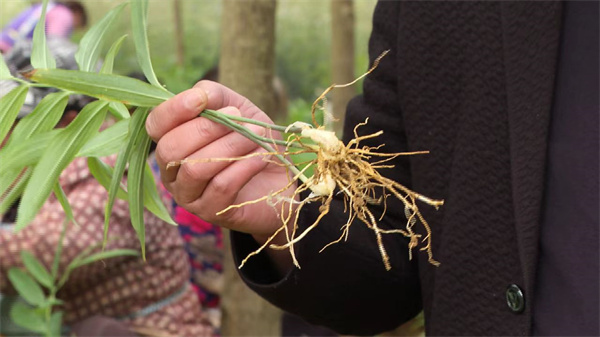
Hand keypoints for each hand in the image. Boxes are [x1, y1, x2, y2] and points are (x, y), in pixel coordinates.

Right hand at [146, 81, 296, 239]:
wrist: (279, 179)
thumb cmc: (252, 141)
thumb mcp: (237, 109)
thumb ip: (215, 96)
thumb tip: (200, 94)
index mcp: (171, 141)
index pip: (156, 125)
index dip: (174, 110)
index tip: (201, 98)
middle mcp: (172, 171)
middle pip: (171, 149)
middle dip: (206, 129)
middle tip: (238, 117)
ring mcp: (188, 195)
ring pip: (195, 168)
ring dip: (229, 147)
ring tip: (255, 135)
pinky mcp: (210, 212)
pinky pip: (221, 186)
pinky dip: (244, 166)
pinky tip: (261, 156)